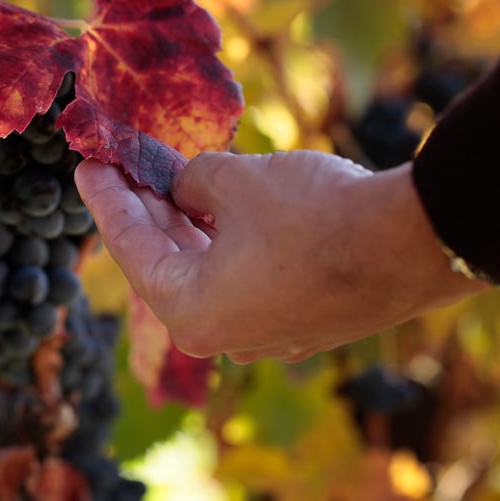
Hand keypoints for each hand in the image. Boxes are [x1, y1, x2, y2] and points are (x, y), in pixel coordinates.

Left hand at [74, 151, 486, 362]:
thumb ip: (192, 183)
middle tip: (121, 165)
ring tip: (165, 175)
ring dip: (186, 223)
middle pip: (166, 262)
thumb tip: (187, 189)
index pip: (130, 248)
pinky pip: (245, 277)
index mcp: (190, 312)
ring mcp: (265, 334)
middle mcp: (222, 336)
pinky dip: (225, 239)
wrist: (413, 243)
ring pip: (208, 270)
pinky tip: (218, 204)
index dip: (106, 200)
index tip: (87, 166)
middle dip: (144, 208)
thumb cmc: (314, 213)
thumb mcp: (235, 181)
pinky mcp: (301, 320)